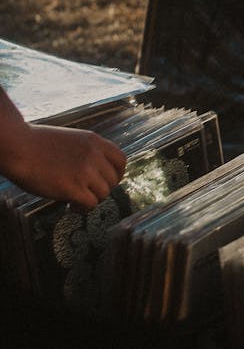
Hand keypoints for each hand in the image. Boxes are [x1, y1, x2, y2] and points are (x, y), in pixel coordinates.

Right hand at [4, 123, 126, 209]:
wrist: (18, 147)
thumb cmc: (35, 143)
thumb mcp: (69, 139)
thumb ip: (85, 151)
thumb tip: (93, 170)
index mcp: (94, 141)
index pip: (121, 160)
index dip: (116, 174)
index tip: (107, 181)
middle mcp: (94, 155)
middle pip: (113, 180)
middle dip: (102, 190)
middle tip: (87, 193)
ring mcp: (86, 171)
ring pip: (103, 194)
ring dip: (91, 200)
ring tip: (76, 202)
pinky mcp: (74, 188)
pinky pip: (91, 204)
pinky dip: (83, 209)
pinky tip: (70, 207)